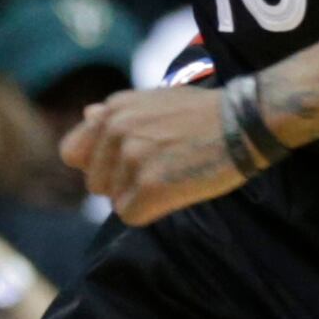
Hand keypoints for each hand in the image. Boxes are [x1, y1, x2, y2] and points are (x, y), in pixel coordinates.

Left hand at [62, 85, 254, 225]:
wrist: (246, 122)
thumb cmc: (206, 114)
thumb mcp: (157, 102)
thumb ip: (119, 113)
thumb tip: (87, 114)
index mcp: (113, 110)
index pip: (72, 153)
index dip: (98, 166)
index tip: (124, 166)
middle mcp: (115, 130)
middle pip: (95, 184)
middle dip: (122, 185)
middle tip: (162, 170)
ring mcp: (131, 158)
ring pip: (114, 201)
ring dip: (141, 197)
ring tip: (174, 175)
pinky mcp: (150, 186)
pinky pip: (130, 215)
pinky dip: (152, 212)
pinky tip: (176, 192)